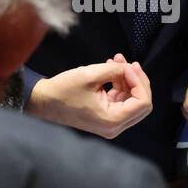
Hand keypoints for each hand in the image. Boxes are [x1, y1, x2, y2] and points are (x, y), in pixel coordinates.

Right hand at [27, 56, 152, 138]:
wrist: (43, 101)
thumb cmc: (63, 90)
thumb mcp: (90, 75)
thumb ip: (115, 70)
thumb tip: (128, 67)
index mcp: (113, 120)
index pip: (143, 103)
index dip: (139, 81)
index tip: (128, 66)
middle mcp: (115, 126)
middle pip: (141, 104)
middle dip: (137, 80)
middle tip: (129, 63)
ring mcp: (110, 122)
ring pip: (132, 100)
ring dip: (128, 79)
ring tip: (117, 60)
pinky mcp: (105, 116)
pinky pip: (121, 100)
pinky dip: (120, 84)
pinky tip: (112, 68)